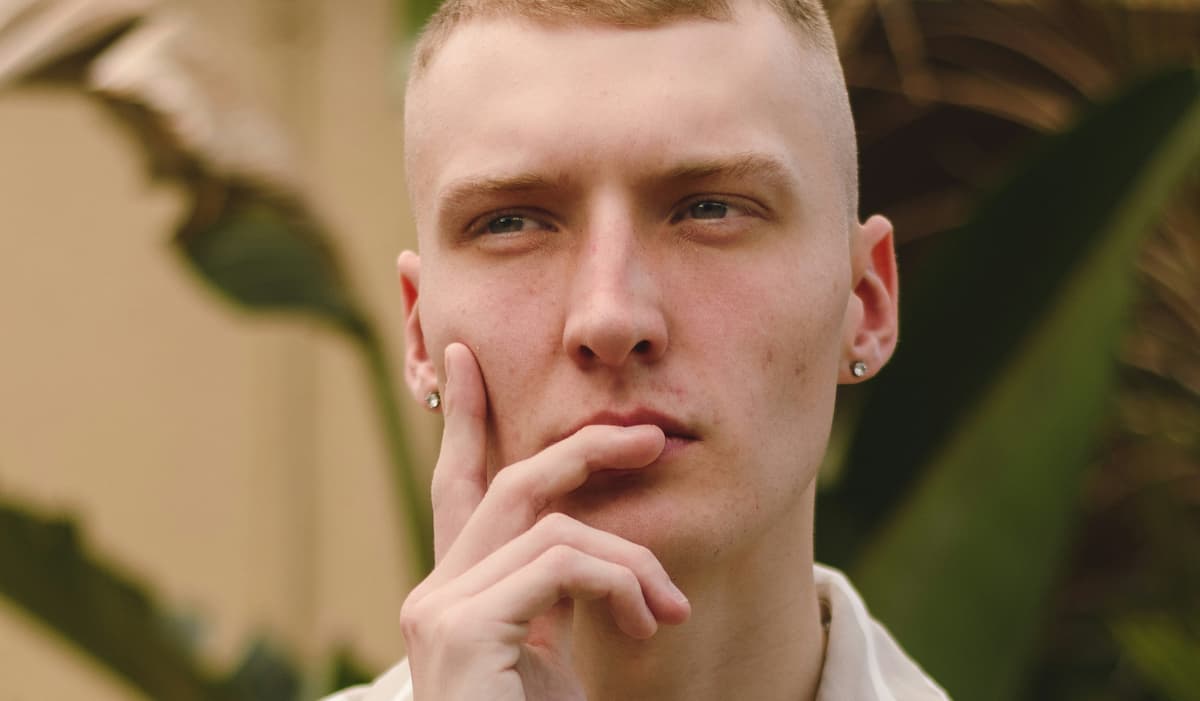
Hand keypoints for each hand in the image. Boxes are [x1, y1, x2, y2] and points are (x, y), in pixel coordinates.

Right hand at [399, 343, 690, 700]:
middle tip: (649, 439)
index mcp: (459, 596)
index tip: (462, 355)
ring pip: (556, 525)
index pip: (458, 488)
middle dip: (584, 449)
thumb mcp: (555, 657)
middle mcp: (435, 593)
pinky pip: (564, 562)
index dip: (466, 421)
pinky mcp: (462, 625)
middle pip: (512, 484)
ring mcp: (440, 608)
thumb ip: (557, 596)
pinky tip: (647, 624)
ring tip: (668, 614)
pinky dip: (622, 583)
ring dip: (634, 561)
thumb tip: (596, 549)